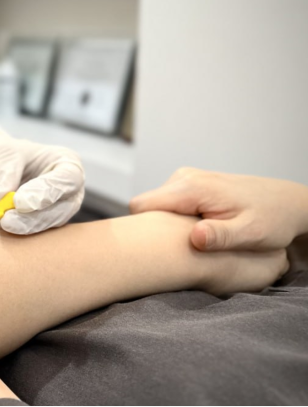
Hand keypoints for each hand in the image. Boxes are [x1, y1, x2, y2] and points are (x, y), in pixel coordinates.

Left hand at [0, 127, 84, 233]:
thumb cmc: (2, 153)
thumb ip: (1, 174)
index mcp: (67, 164)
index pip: (67, 180)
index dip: (46, 194)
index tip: (19, 203)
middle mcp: (66, 191)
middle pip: (59, 211)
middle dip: (30, 219)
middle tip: (4, 221)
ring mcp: (54, 212)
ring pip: (42, 227)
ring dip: (12, 224)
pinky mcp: (37, 227)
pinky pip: (25, 236)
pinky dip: (3, 229)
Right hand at [130, 168, 307, 250]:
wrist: (287, 202)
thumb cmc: (271, 220)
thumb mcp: (250, 234)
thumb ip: (221, 236)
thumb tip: (195, 237)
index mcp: (191, 188)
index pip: (140, 206)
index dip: (143, 229)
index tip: (157, 248)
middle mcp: (184, 177)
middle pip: (145, 207)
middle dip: (157, 228)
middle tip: (184, 248)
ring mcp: (186, 178)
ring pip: (156, 207)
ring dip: (168, 225)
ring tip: (197, 240)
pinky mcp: (190, 183)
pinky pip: (168, 203)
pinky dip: (177, 219)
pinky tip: (200, 230)